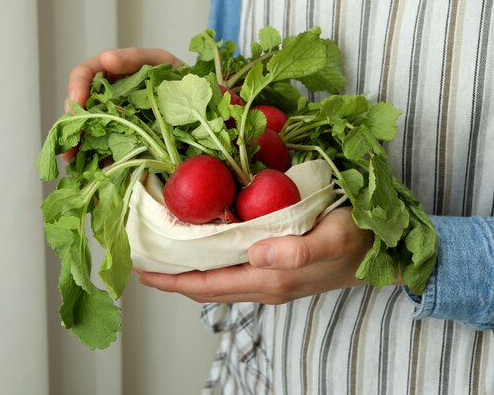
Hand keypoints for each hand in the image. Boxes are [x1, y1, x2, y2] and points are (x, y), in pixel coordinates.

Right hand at [60, 48, 182, 160]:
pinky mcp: (122, 141)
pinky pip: (102, 149)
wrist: (200, 105)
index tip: (77, 101)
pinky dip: (93, 159)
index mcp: (113, 73)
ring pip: (86, 130)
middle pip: (80, 106)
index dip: (77, 86)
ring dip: (76, 144)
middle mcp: (107, 96)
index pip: (85, 74)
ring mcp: (114, 119)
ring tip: (72, 158)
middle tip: (70, 137)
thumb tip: (107, 58)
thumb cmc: (179, 79)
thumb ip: (135, 58)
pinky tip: (88, 168)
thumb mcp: (161, 62)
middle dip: (71, 122)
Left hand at [137, 207, 374, 303]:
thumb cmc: (359, 241)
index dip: (172, 280)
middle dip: (171, 277)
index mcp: (271, 279)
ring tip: (163, 253)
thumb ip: (297, 250)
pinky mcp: (277, 271)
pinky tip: (203, 246)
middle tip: (142, 258)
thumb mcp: (333, 239)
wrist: (384, 254)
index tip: (142, 268)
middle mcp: (265, 284)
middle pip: (205, 287)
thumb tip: (255, 255)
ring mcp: (270, 280)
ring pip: (217, 281)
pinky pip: (232, 272)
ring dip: (187, 271)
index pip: (207, 285)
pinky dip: (209, 263)